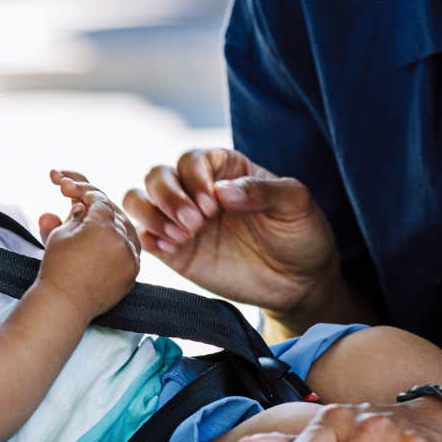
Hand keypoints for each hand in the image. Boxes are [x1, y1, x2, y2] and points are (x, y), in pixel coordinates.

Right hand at [32, 169, 139, 320]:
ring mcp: (130, 258)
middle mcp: (122, 240)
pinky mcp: (133, 274)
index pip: (99, 200)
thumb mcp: (61, 234)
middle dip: (99, 208)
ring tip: (95, 224)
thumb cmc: (57, 269)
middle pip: (115, 213)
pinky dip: (120, 244)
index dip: (86, 193)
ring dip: (112, 224)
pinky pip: (131, 251)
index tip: (76, 192)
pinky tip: (107, 242)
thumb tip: (82, 208)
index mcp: (103, 226)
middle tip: (84, 207)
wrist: (64, 304)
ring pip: (126, 231)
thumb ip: (75, 216)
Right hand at [123, 148, 337, 318]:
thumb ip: (263, 191)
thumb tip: (223, 191)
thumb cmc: (301, 235)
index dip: (194, 177)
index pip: (191, 158)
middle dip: (169, 196)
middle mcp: (197, 190)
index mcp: (225, 170)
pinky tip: (172, 248)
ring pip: (139, 199)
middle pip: (157, 175)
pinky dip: (147, 237)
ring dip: (151, 213)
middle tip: (196, 223)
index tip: (214, 204)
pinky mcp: (174, 251)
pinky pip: (143, 235)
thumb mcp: (296, 204)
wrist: (300, 283)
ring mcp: (182, 220)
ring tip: (181, 235)